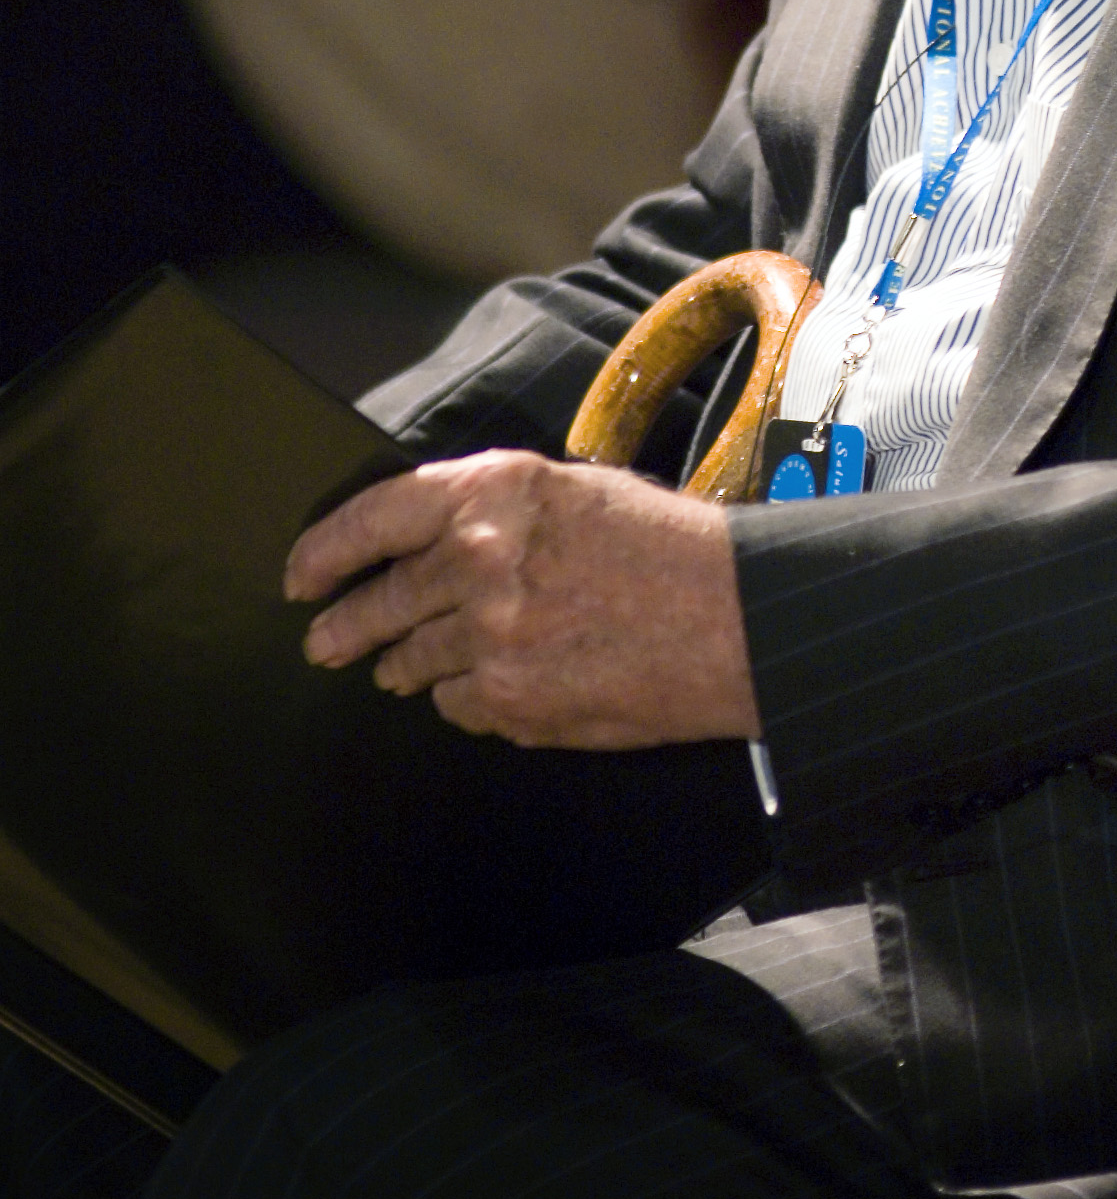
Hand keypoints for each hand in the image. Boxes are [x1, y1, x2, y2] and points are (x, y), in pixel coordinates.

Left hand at [283, 451, 761, 748]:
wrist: (733, 619)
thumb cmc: (667, 549)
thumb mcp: (575, 493)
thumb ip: (496, 512)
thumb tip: (431, 544)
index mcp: (495, 493)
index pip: (375, 516)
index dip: (326, 550)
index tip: (300, 576)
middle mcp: (480, 560)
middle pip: (381, 600)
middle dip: (343, 626)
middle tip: (324, 641)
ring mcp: (491, 637)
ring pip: (410, 661)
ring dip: (401, 665)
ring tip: (397, 669)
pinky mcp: (511, 701)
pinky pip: (457, 705)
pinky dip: (464, 698)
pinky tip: (491, 686)